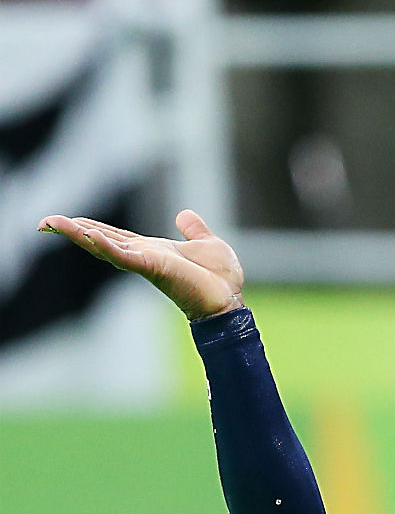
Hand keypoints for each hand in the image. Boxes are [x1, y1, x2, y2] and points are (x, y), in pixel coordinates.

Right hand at [40, 210, 241, 319]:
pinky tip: (90, 235)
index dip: (91, 227)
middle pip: (101, 240)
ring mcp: (145, 262)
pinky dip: (107, 246)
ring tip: (54, 223)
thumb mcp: (207, 243)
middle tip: (45, 222)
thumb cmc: (220, 277)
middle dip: (74, 230)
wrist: (230, 299)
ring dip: (80, 235)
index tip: (66, 219)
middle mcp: (143, 256)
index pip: (114, 235)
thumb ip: (193, 229)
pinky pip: (124, 256)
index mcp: (152, 250)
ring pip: (105, 246)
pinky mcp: (153, 268)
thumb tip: (184, 214)